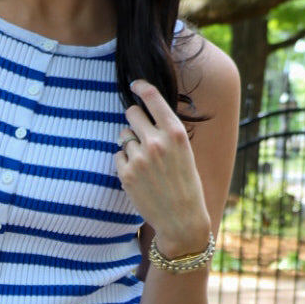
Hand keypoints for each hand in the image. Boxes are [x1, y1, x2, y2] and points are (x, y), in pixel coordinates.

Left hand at [116, 81, 212, 257]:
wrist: (181, 219)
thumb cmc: (185, 184)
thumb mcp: (184, 151)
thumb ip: (166, 131)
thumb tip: (143, 112)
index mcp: (175, 132)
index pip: (152, 97)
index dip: (141, 87)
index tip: (135, 84)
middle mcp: (156, 141)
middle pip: (131, 113)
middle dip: (134, 120)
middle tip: (140, 132)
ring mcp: (139, 158)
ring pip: (123, 137)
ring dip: (130, 145)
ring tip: (146, 163)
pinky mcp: (126, 174)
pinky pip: (118, 156)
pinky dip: (125, 163)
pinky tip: (139, 175)